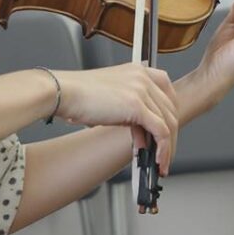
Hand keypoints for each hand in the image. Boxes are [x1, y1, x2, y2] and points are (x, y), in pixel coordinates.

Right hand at [57, 63, 180, 172]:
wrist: (62, 92)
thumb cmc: (78, 96)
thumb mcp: (113, 98)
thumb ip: (131, 110)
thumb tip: (142, 133)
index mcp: (139, 70)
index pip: (167, 94)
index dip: (169, 116)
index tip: (166, 133)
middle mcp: (144, 76)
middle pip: (171, 110)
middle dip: (170, 136)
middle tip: (164, 153)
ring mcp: (142, 90)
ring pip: (169, 123)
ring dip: (167, 147)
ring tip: (160, 164)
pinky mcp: (137, 106)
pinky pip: (160, 131)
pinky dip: (163, 150)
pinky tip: (158, 161)